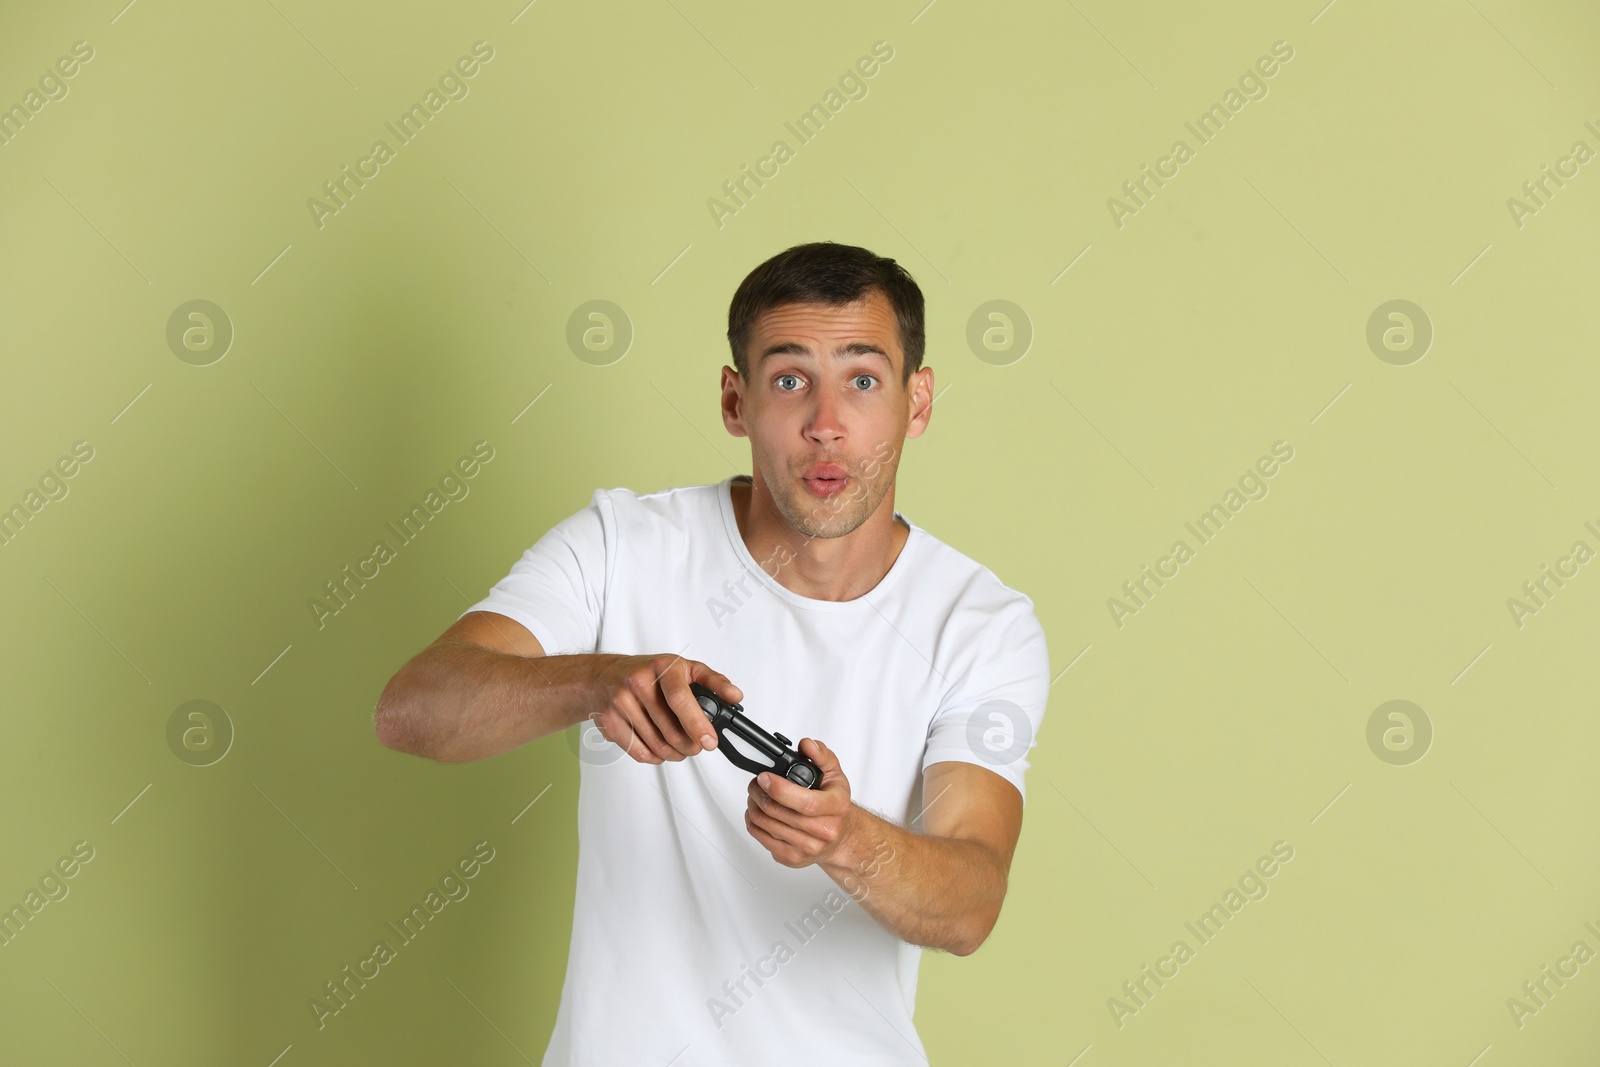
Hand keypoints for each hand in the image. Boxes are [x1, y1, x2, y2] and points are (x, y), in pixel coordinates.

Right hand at [584, 654, 740, 764]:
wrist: (603, 676)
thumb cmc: (648, 673)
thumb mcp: (683, 667)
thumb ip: (712, 681)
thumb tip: (735, 695)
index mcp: (662, 668)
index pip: (680, 699)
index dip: (697, 724)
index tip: (709, 741)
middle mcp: (638, 683)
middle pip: (670, 730)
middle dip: (690, 745)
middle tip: (698, 745)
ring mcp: (621, 704)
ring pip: (657, 745)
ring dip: (675, 754)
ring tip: (680, 748)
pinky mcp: (610, 723)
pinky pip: (639, 752)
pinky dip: (656, 757)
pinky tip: (660, 748)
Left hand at [745, 738, 854, 867]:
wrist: (842, 836)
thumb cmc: (835, 805)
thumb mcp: (834, 774)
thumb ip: (821, 755)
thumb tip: (807, 745)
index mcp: (836, 807)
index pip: (805, 802)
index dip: (779, 789)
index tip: (764, 778)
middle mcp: (825, 831)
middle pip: (779, 813)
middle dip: (760, 794)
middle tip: (755, 783)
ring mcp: (808, 848)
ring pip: (767, 826)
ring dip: (754, 806)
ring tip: (755, 795)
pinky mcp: (793, 858)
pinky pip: (762, 840)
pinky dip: (754, 824)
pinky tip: (758, 812)